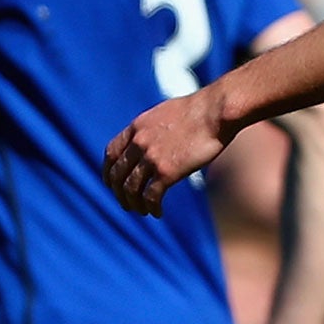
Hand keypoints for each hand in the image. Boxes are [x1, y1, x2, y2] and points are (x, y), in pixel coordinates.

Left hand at [102, 87, 228, 216]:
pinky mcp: (167, 171)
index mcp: (136, 127)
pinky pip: (151, 196)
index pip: (111, 153)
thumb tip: (151, 138)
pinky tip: (157, 212)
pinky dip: (151, 207)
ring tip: (142, 211)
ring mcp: (151, 157)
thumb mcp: (164, 113)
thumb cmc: (198, 111)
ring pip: (131, 189)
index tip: (111, 183)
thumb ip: (151, 128)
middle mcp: (139, 142)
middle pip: (117, 174)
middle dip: (119, 193)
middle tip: (126, 204)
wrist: (215, 112)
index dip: (109, 171)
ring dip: (134, 203)